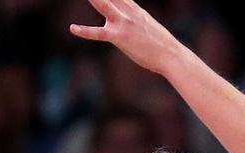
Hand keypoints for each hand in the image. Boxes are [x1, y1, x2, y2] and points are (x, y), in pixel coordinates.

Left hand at [68, 0, 185, 75]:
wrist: (171, 55)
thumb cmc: (162, 46)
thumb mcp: (148, 27)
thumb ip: (137, 22)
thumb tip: (134, 25)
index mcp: (134, 9)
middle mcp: (128, 12)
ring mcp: (124, 23)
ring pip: (103, 5)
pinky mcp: (120, 37)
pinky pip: (99, 33)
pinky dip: (85, 31)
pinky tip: (73, 28)